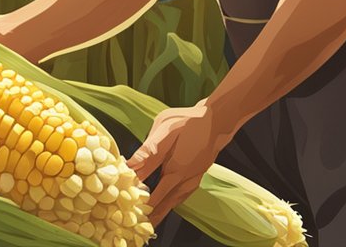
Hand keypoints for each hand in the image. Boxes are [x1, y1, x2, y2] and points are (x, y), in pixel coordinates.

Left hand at [125, 101, 232, 225]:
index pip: (153, 193)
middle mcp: (185, 180)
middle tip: (137, 225)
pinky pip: (182, 196)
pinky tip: (168, 205)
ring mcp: (193, 179)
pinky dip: (172, 203)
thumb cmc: (190, 121)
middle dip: (150, 214)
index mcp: (175, 170)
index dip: (140, 202)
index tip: (127, 210)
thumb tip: (131, 164)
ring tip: (150, 222)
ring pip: (175, 201)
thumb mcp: (166, 128)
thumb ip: (149, 149)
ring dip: (161, 211)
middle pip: (165, 203)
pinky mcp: (197, 176)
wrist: (218, 120)